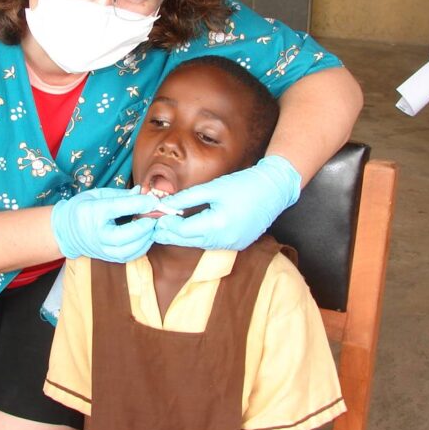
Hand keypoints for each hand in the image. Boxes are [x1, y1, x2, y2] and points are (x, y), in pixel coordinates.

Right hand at [51, 187, 158, 262]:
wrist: (65, 230)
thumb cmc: (83, 208)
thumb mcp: (98, 194)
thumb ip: (121, 195)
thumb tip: (143, 193)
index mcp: (92, 212)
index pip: (117, 208)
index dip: (139, 204)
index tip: (153, 201)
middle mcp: (96, 234)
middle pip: (123, 236)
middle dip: (143, 227)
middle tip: (154, 217)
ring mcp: (101, 249)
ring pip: (127, 251)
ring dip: (144, 240)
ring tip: (152, 228)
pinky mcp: (107, 257)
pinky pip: (127, 257)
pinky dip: (140, 248)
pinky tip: (146, 238)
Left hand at [152, 155, 300, 250]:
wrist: (274, 190)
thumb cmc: (245, 185)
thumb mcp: (214, 187)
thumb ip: (189, 197)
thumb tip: (167, 203)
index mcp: (218, 225)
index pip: (184, 230)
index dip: (167, 225)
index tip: (155, 219)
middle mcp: (224, 239)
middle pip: (189, 241)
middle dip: (171, 234)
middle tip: (154, 227)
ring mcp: (232, 244)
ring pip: (199, 244)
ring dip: (184, 236)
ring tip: (168, 227)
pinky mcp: (237, 244)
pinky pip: (212, 243)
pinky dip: (199, 237)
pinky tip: (190, 229)